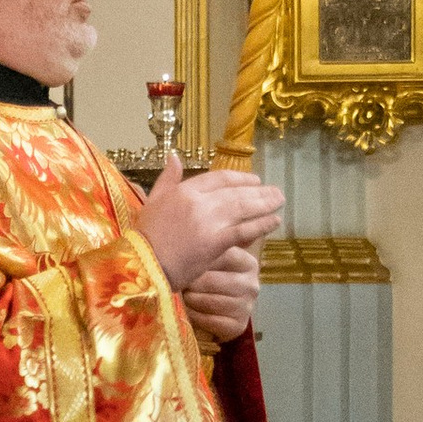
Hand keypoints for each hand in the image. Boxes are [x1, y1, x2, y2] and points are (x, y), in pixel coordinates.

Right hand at [136, 153, 285, 288]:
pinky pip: (244, 230)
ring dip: (265, 204)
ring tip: (279, 202)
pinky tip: (274, 222)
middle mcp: (199, 202)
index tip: (254, 180)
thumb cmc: (145, 236)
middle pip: (236, 192)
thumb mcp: (152, 201)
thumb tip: (174, 156)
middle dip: (259, 191)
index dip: (240, 178)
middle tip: (276, 192)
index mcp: (184, 191)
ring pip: (243, 208)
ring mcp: (209, 222)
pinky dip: (262, 225)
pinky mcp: (216, 243)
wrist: (142, 266)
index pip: (219, 178)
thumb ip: (167, 179)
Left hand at [181, 243, 263, 344]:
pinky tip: (191, 312)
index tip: (186, 263)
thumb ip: (210, 247)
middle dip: (192, 284)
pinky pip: (210, 320)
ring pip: (210, 302)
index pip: (223, 256)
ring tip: (185, 296)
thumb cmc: (208, 280)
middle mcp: (252, 285)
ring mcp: (247, 306)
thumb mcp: (211, 260)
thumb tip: (193, 230)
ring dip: (191, 301)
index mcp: (248, 263)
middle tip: (182, 284)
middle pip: (213, 281)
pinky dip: (196, 316)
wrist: (214, 312)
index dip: (200, 260)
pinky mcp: (239, 325)